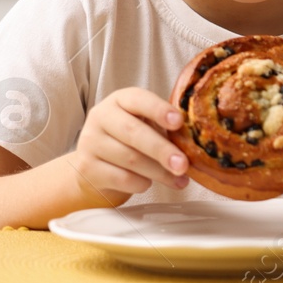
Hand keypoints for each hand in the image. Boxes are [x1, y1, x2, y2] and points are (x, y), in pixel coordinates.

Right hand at [70, 87, 188, 204]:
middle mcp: (100, 117)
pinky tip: (149, 184)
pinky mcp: (87, 168)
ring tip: (178, 179)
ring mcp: (90, 143)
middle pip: (133, 132)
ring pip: (129, 159)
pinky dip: (141, 183)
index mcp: (120, 100)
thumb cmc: (130, 143)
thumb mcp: (146, 126)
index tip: (179, 122)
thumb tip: (195, 142)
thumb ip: (165, 127)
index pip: (138, 99)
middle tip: (184, 164)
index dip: (159, 110)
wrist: (94, 168)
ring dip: (159, 172)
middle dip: (162, 150)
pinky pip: (121, 178)